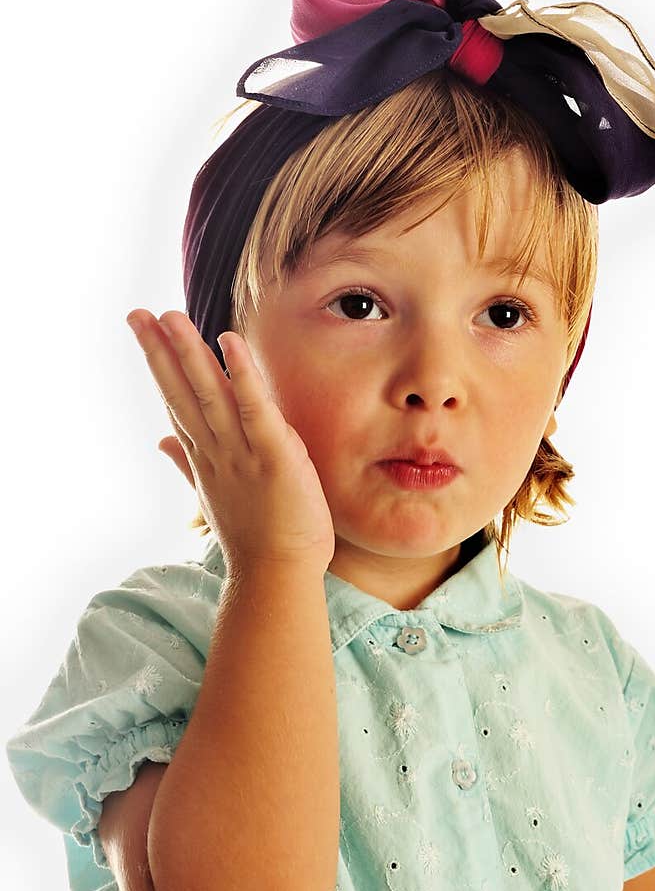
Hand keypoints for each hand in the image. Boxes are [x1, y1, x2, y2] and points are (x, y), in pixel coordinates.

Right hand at [126, 310, 335, 575]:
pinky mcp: (274, 455)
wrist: (280, 577)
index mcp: (205, 457)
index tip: (142, 329)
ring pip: (210, 394)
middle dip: (160, 351)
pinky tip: (229, 343)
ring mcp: (241, 452)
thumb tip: (160, 440)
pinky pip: (255, 409)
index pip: (176, 401)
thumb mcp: (215, 495)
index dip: (159, 364)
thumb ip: (186, 465)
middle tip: (137, 314)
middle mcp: (216, 450)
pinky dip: (242, 376)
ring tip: (170, 317)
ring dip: (190, 354)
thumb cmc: (257, 539)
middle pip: (182, 392)